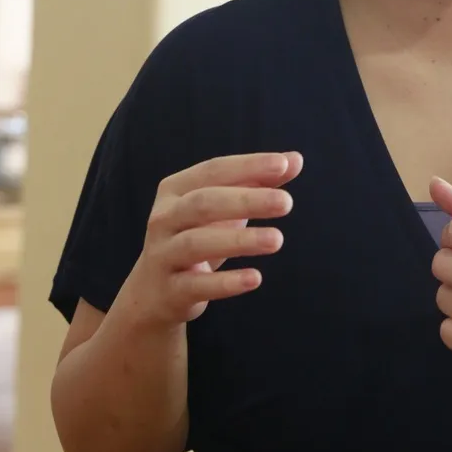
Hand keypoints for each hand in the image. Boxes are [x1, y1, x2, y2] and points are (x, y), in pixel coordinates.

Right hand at [130, 151, 302, 325]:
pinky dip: (226, 283)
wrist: (155, 291)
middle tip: (286, 203)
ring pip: (197, 243)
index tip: (284, 164)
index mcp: (176, 189)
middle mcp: (164, 218)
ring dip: (239, 241)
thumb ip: (257, 182)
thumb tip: (295, 160)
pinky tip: (255, 278)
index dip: (248, 166)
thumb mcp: (224, 207)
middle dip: (246, 200)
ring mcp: (163, 254)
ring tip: (277, 239)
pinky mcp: (170, 290)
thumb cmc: (197, 236)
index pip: (214, 170)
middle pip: (204, 203)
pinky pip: (197, 285)